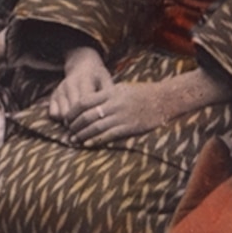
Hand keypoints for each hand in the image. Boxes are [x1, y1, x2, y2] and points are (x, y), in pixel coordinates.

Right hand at [43, 47, 113, 125]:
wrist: (81, 64)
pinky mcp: (53, 95)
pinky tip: (71, 122)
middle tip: (89, 133)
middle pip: (72, 111)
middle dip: (80, 124)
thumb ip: (109, 93)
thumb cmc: (97, 76)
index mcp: (84, 80)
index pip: (85, 103)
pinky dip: (61, 120)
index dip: (91, 117)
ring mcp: (60, 90)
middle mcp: (70, 85)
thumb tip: (115, 109)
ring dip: (71, 124)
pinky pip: (53, 113)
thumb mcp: (106, 80)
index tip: (98, 126)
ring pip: (62, 114)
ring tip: (81, 129)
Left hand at [68, 77, 198, 141]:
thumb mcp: (122, 88)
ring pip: (96, 126)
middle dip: (74, 125)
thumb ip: (105, 95)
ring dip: (82, 135)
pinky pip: (109, 135)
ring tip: (73, 140)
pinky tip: (87, 144)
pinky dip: (96, 140)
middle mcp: (114, 104)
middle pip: (87, 115)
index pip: (84, 101)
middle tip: (67, 131)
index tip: (66, 118)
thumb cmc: (142, 93)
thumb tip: (88, 102)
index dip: (73, 111)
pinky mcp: (130, 127)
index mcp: (111, 93)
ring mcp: (122, 116)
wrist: (165, 99)